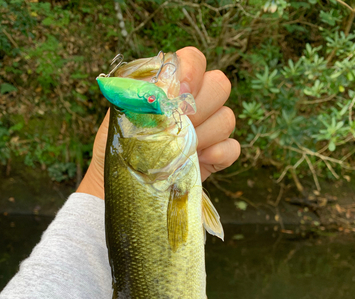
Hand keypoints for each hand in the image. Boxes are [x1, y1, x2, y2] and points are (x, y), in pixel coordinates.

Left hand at [77, 47, 239, 198]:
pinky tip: (199, 161)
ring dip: (204, 134)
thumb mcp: (125, 115)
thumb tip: (174, 88)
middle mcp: (194, 103)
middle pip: (220, 84)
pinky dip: (219, 154)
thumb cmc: (122, 147)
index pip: (195, 60)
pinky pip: (233, 147)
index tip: (178, 94)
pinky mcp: (216, 156)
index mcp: (172, 86)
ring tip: (180, 150)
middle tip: (179, 125)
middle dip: (200, 106)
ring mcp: (208, 130)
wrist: (127, 183)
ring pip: (227, 117)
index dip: (192, 72)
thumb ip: (148, 94)